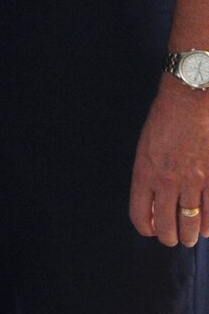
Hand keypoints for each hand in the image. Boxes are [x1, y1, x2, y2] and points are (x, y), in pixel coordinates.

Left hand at [131, 77, 208, 245]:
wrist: (189, 102)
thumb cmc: (164, 120)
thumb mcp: (145, 147)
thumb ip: (148, 174)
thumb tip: (154, 199)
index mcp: (144, 173)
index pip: (140, 214)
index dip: (145, 228)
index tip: (150, 231)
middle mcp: (167, 182)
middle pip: (167, 224)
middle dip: (169, 237)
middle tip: (172, 240)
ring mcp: (193, 182)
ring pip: (191, 222)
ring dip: (190, 235)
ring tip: (190, 238)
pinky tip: (207, 228)